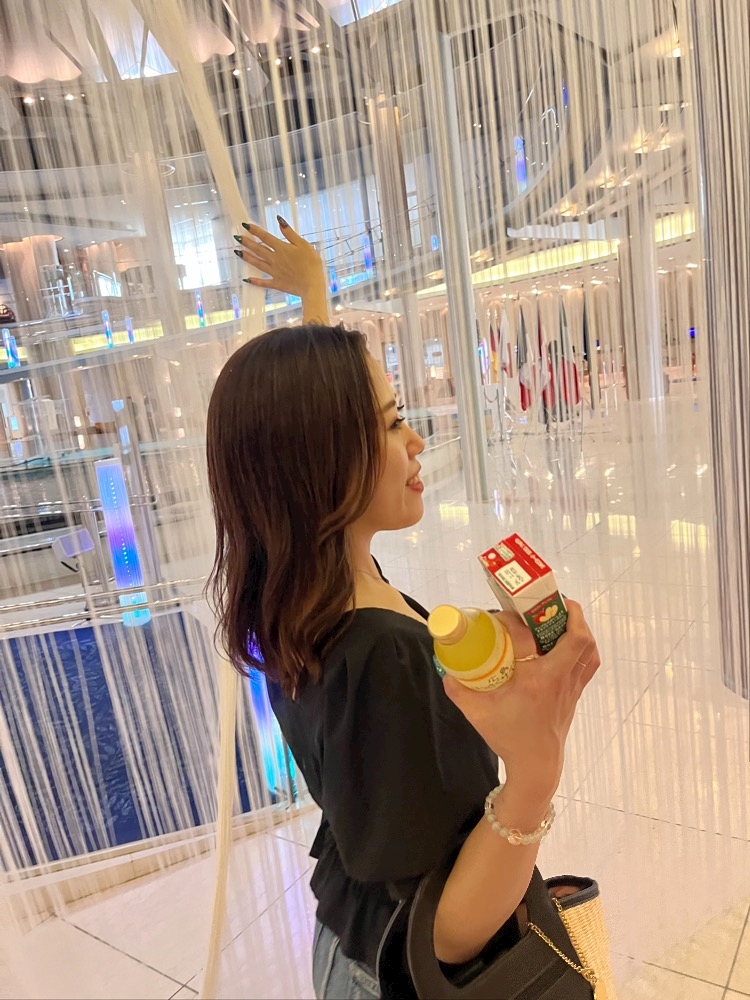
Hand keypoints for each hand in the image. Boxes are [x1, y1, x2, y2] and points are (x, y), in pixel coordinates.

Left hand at [236, 218, 324, 300]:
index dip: (255, 230)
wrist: (312, 285)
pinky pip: (263, 282)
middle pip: (258, 249)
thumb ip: (290, 233)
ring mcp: (274, 272)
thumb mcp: (303, 245)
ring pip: (257, 263)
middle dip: (247, 242)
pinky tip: (247, 279)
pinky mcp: (277, 283)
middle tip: (237, 237)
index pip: (265, 237)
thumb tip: (279, 220)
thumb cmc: (311, 264)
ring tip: (237, 253)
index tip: (245, 225)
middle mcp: (275, 259)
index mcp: (282, 248)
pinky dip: (255, 281)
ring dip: (247, 257)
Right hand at [444, 601, 599, 798]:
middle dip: (566, 613)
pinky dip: (585, 645)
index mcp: (536, 681)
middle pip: (579, 637)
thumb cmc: (508, 736)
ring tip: (561, 615)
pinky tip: (570, 639)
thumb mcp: (477, 712)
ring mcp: (572, 685)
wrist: (536, 764)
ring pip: (589, 648)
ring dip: (579, 626)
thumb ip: (458, 689)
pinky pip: (589, 661)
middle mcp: (560, 679)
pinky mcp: (576, 691)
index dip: (516, 620)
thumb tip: (447, 667)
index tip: (502, 615)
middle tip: (545, 602)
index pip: (530, 638)